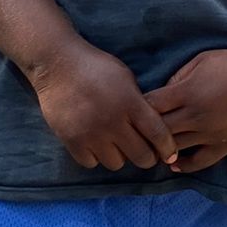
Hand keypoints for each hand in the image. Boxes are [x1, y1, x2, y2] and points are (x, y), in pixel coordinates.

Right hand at [31, 41, 179, 170]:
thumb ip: (139, 102)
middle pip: (141, 157)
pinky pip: (91, 163)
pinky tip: (95, 143)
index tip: (170, 155)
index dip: (168, 149)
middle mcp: (112, 121)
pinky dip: (95, 156)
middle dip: (146, 157)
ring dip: (119, 156)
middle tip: (142, 151)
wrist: (57, 63)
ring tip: (114, 143)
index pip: (158, 134)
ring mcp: (91, 133)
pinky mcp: (71, 140)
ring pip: (116, 163)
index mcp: (130, 102)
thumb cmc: (95, 67)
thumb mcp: (125, 77)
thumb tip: (153, 128)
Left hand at [144, 47, 226, 171]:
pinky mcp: (224, 145)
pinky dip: (183, 165)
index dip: (139, 108)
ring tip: (153, 148)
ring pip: (175, 149)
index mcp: (187, 92)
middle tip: (139, 133)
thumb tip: (162, 94)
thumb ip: (178, 77)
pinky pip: (199, 162)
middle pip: (158, 131)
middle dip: (146, 132)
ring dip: (161, 148)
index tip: (136, 109)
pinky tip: (174, 164)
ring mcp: (210, 133)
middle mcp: (195, 116)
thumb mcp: (201, 60)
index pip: (150, 106)